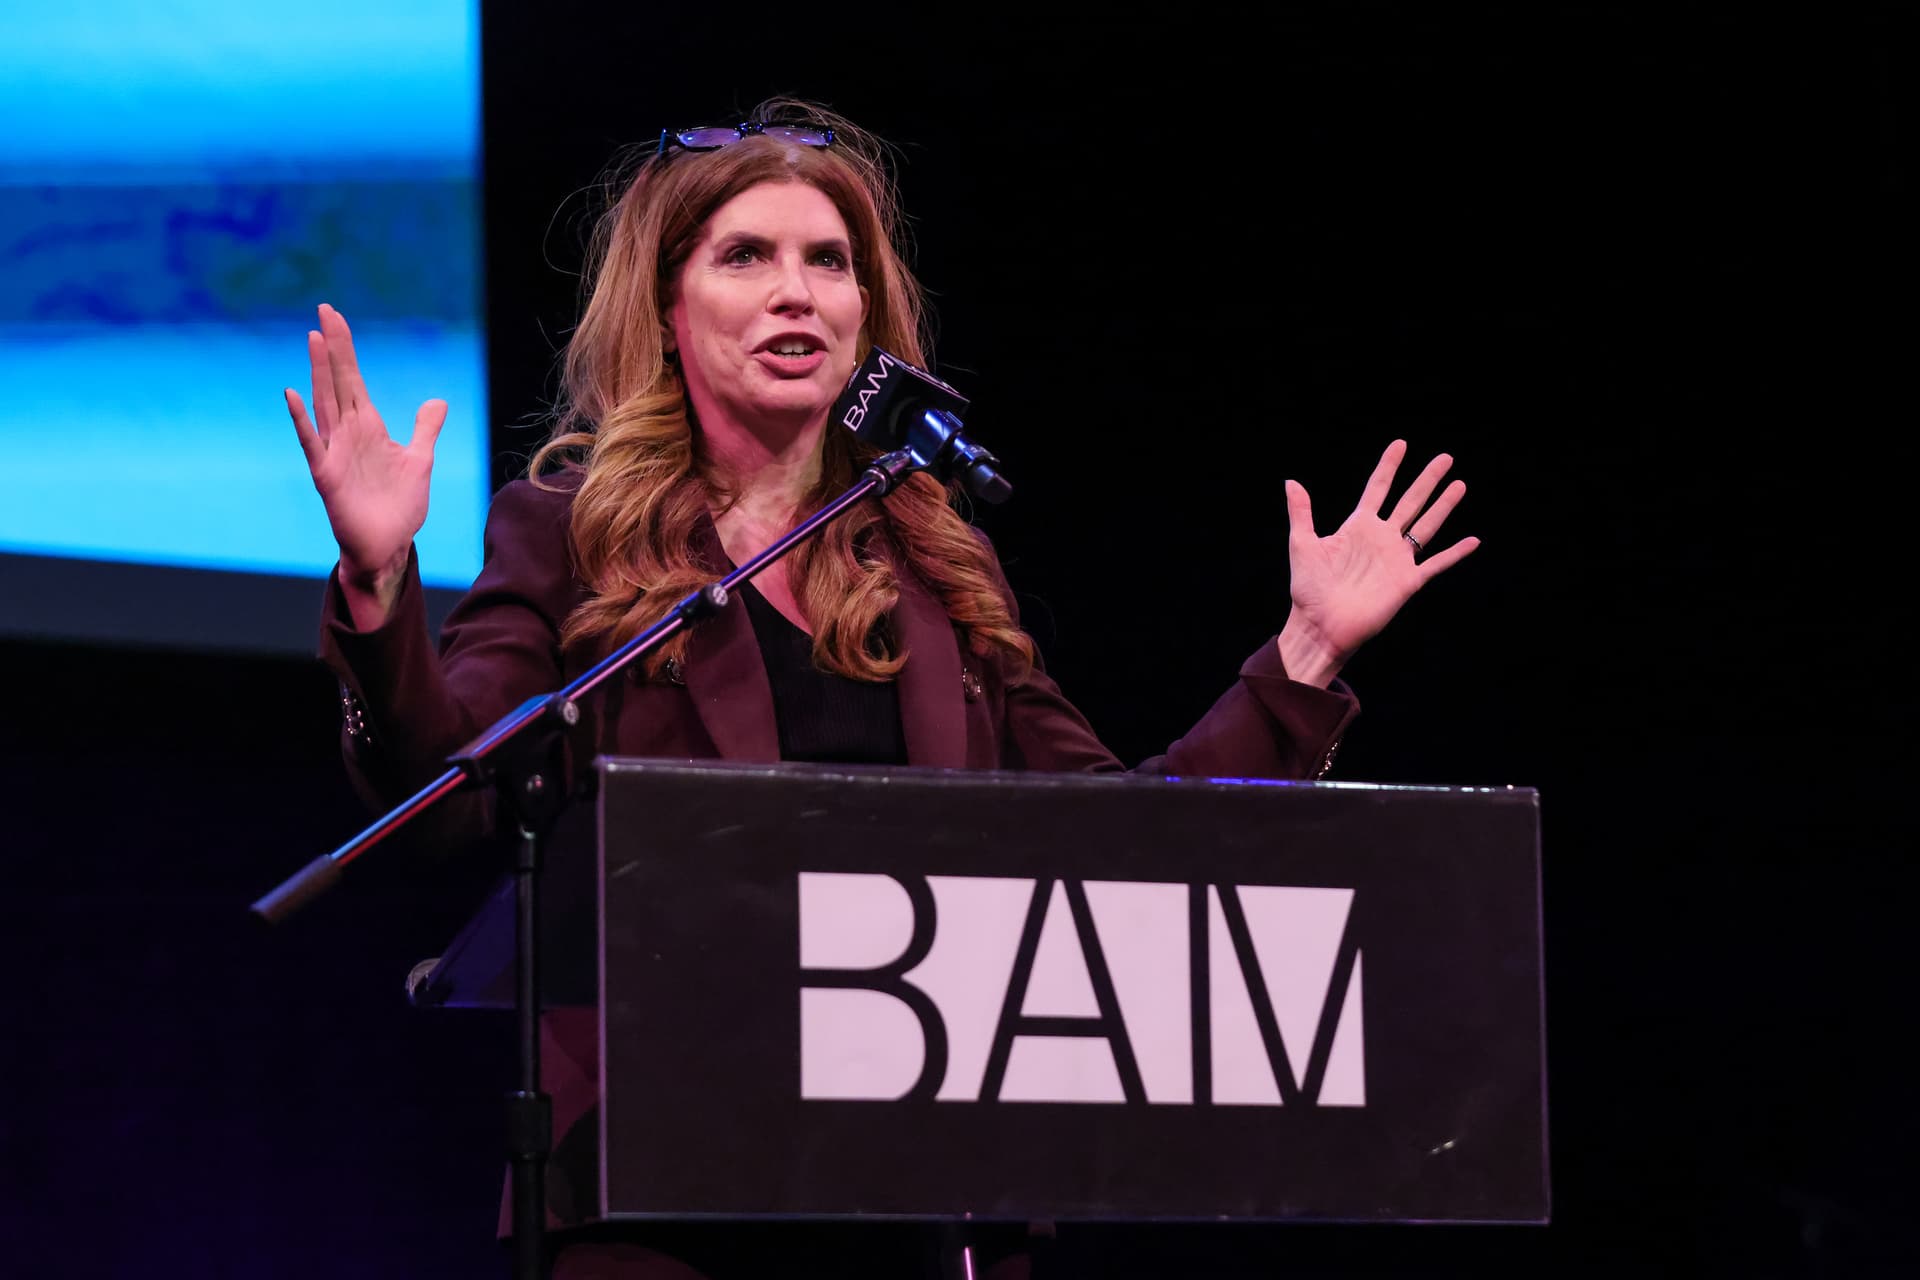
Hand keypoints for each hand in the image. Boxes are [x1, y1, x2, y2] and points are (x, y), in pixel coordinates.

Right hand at [285, 303, 444, 603]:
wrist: (388, 546)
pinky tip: (292, 395)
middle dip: (332, 348)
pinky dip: (302, 420)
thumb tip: (438, 401)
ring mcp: (334, 452)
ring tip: (313, 339)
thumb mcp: (420, 460)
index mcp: (368, 427)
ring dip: (318, 372)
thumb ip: (426, 430)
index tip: (334, 316)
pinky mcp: (326, 475)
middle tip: (324, 311)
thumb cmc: (399, 506)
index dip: (345, 348)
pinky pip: (312, 443)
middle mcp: (347, 433)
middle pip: (337, 382)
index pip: (353, 379)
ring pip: (324, 403)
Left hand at [1278, 440, 1479, 682]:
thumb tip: (1291, 482)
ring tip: (1459, 484)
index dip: (1389, 466)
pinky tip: (1473, 540)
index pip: (1378, 488)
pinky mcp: (1407, 582)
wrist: (1320, 626)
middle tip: (1445, 457)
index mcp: (1358, 526)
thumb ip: (1301, 513)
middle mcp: (1381, 539)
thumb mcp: (1301, 545)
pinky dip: (1455, 553)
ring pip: (1426, 526)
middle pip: (1410, 501)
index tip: (1401, 444)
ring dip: (1444, 506)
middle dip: (1427, 479)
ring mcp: (1396, 559)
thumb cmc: (1307, 589)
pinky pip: (1436, 564)